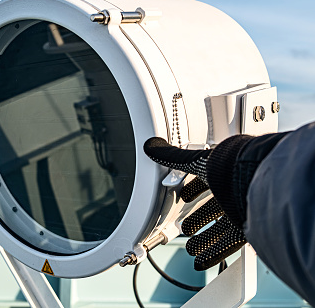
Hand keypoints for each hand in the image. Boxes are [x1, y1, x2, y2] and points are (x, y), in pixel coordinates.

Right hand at [144, 137, 245, 270]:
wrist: (252, 180)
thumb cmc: (228, 166)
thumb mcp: (193, 161)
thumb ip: (172, 157)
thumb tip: (153, 146)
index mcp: (222, 172)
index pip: (205, 181)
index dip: (193, 190)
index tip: (185, 196)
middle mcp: (233, 191)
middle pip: (212, 208)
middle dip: (198, 219)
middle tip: (187, 227)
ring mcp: (240, 210)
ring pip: (219, 228)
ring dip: (204, 239)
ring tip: (191, 248)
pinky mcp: (247, 227)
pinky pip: (229, 243)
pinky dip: (214, 252)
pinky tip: (202, 260)